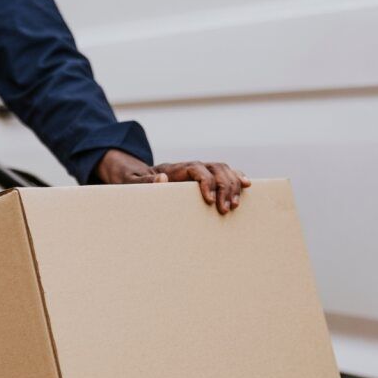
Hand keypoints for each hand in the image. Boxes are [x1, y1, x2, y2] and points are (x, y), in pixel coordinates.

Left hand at [95, 150, 250, 213]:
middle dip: (224, 187)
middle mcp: (187, 167)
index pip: (195, 168)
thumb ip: (144, 182)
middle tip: (225, 210)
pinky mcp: (202, 178)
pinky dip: (236, 178)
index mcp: (172, 168)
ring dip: (233, 185)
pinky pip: (224, 174)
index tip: (210, 200)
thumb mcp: (130, 182)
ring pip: (222, 170)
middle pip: (213, 168)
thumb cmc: (130, 181)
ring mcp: (197, 171)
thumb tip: (162, 179)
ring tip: (235, 205)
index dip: (206, 181)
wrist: (132, 175)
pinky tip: (247, 186)